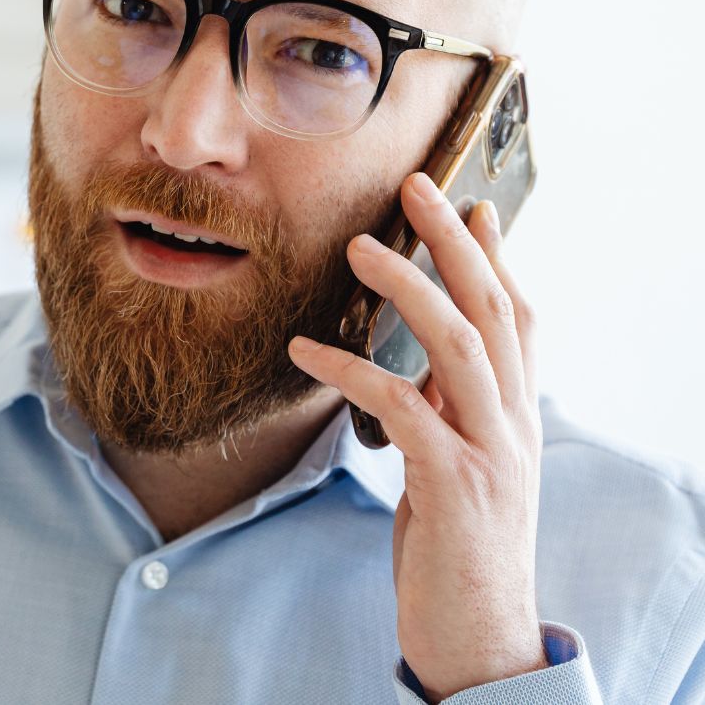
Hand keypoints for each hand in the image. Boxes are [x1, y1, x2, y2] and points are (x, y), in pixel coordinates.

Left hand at [288, 172, 546, 701]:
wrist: (481, 638)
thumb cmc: (458, 541)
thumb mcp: (462, 460)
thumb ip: (452, 404)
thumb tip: (427, 352)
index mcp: (515, 412)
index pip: (518, 315)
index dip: (494, 256)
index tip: (469, 204)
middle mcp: (514, 422)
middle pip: (493, 309)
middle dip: (454, 241)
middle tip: (416, 186)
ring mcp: (490, 453)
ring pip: (460, 344)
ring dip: (411, 287)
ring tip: (359, 246)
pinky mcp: (452, 486)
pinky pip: (403, 408)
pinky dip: (352, 371)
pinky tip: (305, 350)